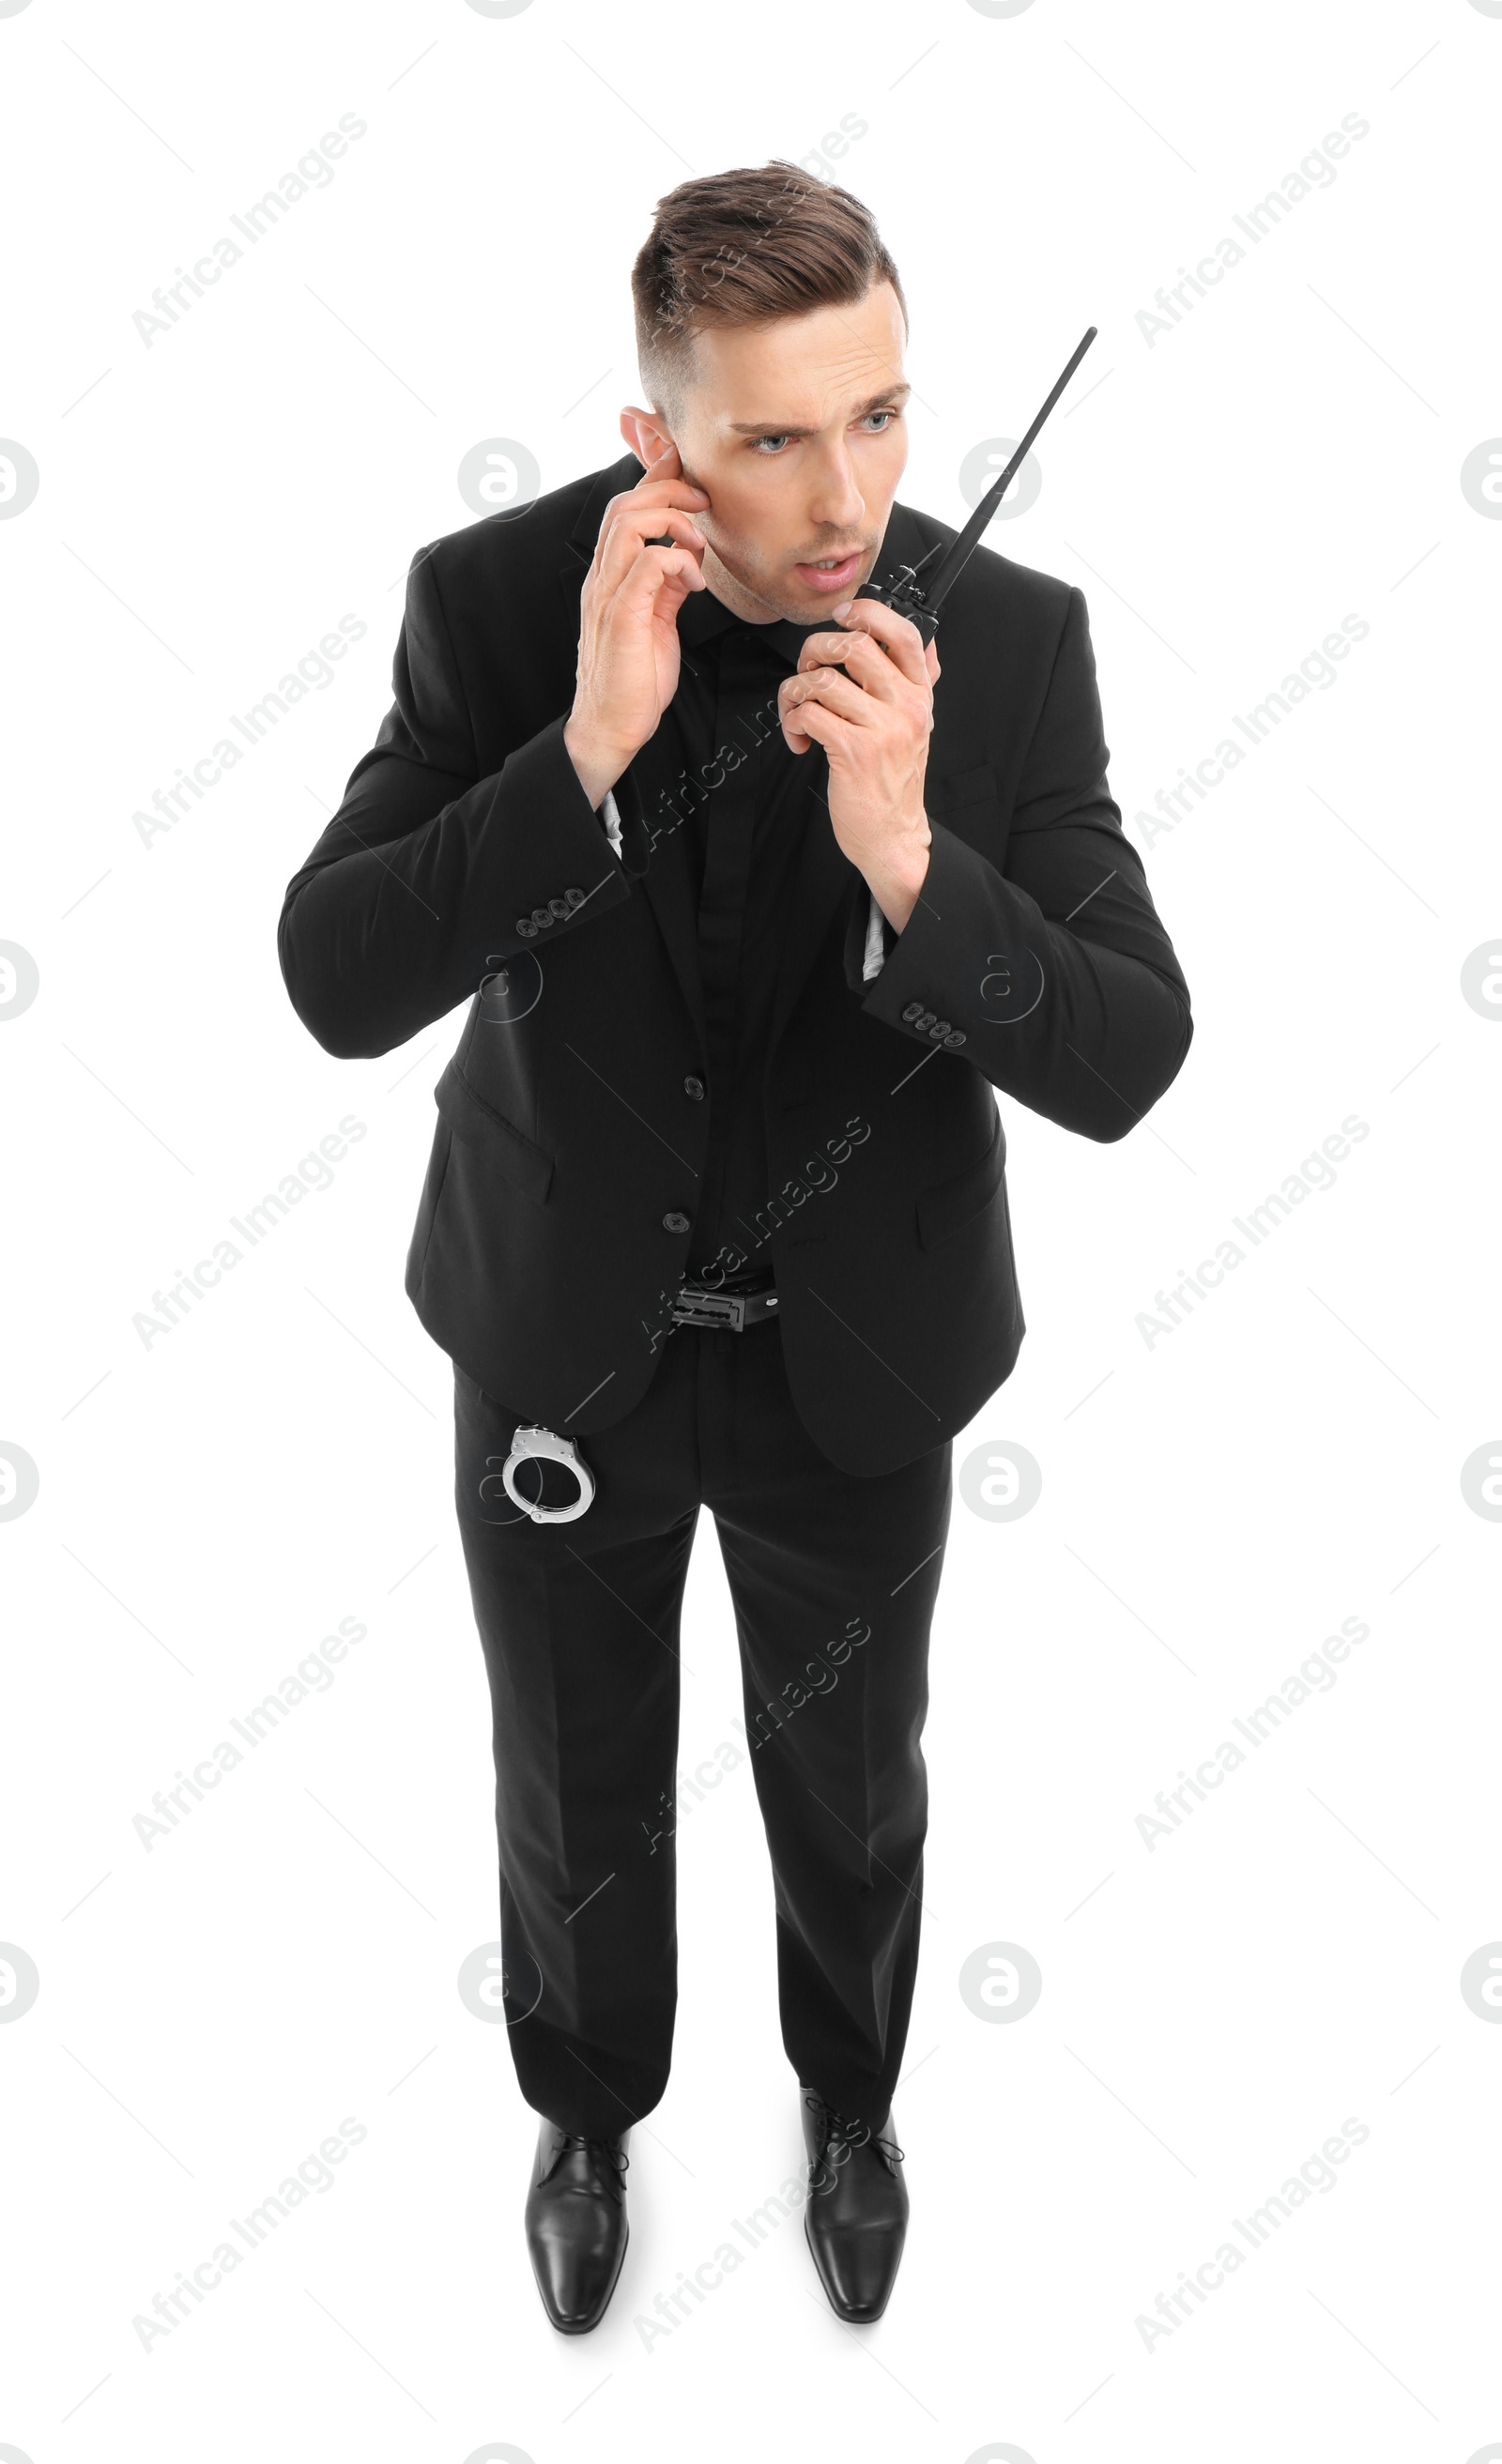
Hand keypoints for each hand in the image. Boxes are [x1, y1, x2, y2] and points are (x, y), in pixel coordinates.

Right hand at [564, 442, 708, 808]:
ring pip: (629, 523)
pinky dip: (677, 560)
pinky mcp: (621, 616)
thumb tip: (686, 559)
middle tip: (702, 503)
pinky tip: (694, 580)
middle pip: (626, 504)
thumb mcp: (658, 621)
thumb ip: (666, 586)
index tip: (687, 469)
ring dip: (672, 520)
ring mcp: (607, 594)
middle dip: (668, 489)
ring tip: (698, 543)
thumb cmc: (634, 680)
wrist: (612, 727)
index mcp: (611, 575)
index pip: (626, 509)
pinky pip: (645, 563)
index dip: (654, 478)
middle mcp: (603, 577)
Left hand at [777, 599, 939, 932]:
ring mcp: (882, 729)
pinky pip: (810, 713)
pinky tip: (801, 738)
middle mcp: (906, 707)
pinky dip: (793, 722)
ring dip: (796, 692)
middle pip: (853, 646)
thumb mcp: (917, 725)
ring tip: (799, 713)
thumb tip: (927, 642)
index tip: (841, 618)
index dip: (867, 612)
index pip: (904, 633)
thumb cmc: (895, 781)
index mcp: (920, 694)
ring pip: (823, 679)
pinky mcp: (853, 752)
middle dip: (815, 652)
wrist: (893, 834)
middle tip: (807, 674)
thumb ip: (919, 682)